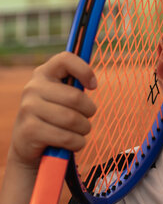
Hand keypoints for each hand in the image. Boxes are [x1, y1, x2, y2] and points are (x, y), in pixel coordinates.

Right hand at [9, 51, 97, 168]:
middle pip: (75, 97)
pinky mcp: (29, 130)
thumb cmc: (55, 116)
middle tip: (87, 117)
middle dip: (89, 111)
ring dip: (84, 129)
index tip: (93, 86)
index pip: (65, 59)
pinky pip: (66, 137)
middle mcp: (33, 87)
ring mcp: (28, 108)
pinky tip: (73, 143)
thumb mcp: (62, 96)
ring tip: (80, 131)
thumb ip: (75, 86)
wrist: (28, 144)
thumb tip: (92, 82)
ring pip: (72, 119)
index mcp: (44, 73)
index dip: (85, 70)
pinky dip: (77, 143)